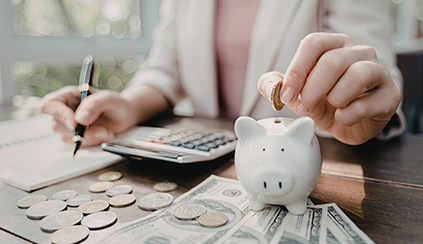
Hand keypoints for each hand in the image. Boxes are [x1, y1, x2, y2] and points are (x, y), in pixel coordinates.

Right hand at [38, 86, 133, 146]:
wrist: (127, 115)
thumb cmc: (117, 103)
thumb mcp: (108, 99)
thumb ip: (94, 104)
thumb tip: (79, 118)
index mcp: (69, 96)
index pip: (49, 104)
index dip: (58, 114)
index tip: (75, 123)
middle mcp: (66, 111)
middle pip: (58, 124)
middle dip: (80, 130)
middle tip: (102, 129)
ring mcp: (72, 125)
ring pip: (68, 137)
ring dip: (89, 137)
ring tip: (107, 131)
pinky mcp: (79, 137)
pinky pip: (78, 144)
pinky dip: (93, 142)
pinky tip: (105, 135)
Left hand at [258, 33, 400, 144]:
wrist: (348, 124)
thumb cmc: (322, 103)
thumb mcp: (296, 95)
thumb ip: (276, 86)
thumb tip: (271, 85)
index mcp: (333, 46)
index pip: (314, 43)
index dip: (297, 69)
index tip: (287, 95)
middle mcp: (358, 52)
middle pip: (333, 61)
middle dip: (313, 90)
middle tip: (306, 106)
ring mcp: (378, 71)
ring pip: (357, 75)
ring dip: (335, 99)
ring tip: (332, 107)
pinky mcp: (390, 95)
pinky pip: (368, 103)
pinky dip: (350, 115)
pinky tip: (344, 117)